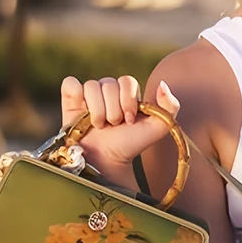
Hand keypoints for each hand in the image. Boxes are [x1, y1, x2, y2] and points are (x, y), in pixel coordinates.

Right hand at [60, 75, 179, 172]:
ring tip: (99, 126)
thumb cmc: (131, 144)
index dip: (128, 101)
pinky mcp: (70, 100)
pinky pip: (71, 84)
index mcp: (127, 92)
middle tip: (114, 126)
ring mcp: (88, 95)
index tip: (129, 121)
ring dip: (97, 111)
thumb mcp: (159, 128)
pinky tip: (82, 113)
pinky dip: (76, 96)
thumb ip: (171, 106)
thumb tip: (162, 83)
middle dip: (113, 110)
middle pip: (109, 84)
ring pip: (91, 86)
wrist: (107, 161)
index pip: (127, 81)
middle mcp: (107, 90)